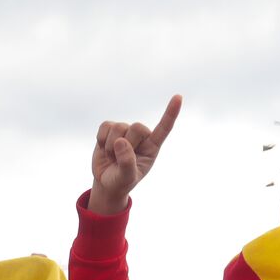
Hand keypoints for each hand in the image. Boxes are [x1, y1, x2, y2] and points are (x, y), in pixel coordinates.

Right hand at [88, 94, 181, 214]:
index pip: (164, 128)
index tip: (178, 97)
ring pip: (118, 127)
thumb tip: (120, 141)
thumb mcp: (127, 177)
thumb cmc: (121, 180)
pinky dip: (101, 139)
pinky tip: (104, 148)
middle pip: (136, 127)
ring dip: (110, 146)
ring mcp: (125, 131)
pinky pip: (105, 126)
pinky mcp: (110, 129)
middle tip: (119, 159)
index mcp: (152, 147)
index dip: (171, 113)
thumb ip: (127, 162)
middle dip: (124, 145)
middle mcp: (141, 136)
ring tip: (112, 157)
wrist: (106, 182)